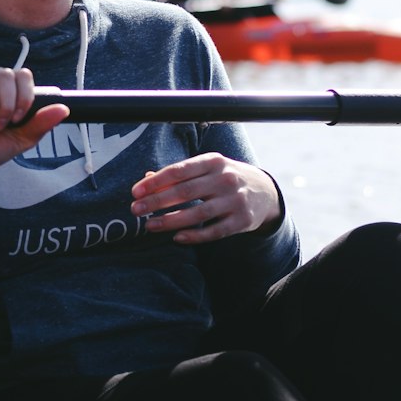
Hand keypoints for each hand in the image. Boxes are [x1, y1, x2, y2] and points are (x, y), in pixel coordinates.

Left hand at [130, 154, 279, 243]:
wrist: (264, 191)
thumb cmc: (224, 178)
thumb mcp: (206, 169)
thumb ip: (178, 174)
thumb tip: (146, 179)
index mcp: (213, 161)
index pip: (179, 171)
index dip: (155, 182)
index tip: (135, 192)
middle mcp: (226, 179)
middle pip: (185, 192)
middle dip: (157, 202)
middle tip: (136, 210)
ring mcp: (235, 201)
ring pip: (198, 214)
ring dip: (170, 221)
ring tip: (150, 226)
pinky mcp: (242, 221)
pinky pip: (214, 231)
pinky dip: (194, 236)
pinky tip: (176, 238)